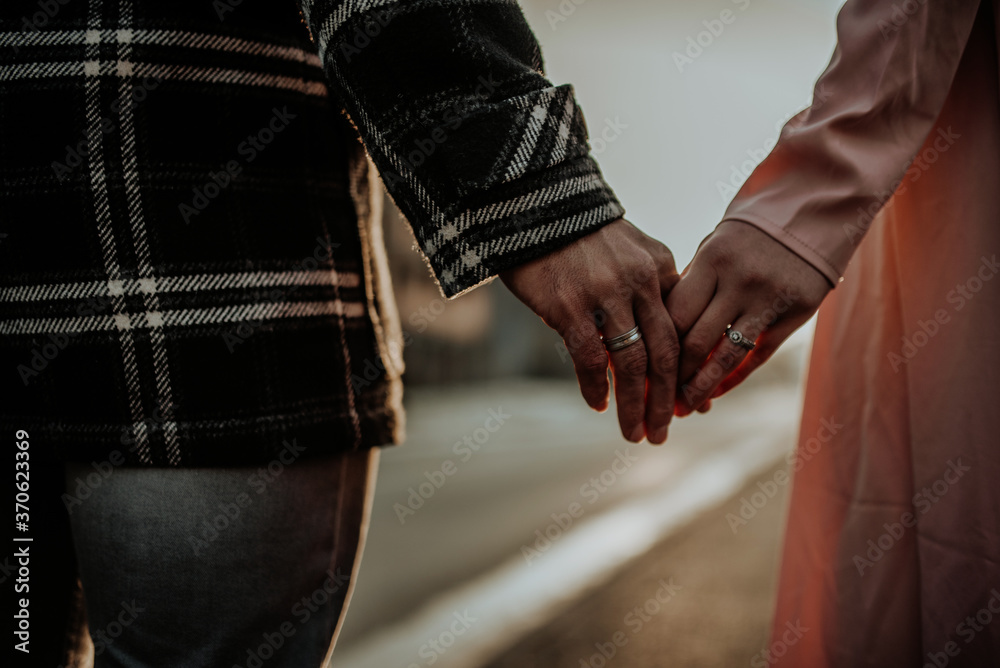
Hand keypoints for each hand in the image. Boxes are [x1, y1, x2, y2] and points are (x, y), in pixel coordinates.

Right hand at [500, 219, 679, 443]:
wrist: (534, 205)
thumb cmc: (579, 233)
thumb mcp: (630, 248)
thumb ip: (652, 284)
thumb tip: (662, 334)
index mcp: (660, 268)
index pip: (682, 331)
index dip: (687, 373)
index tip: (693, 405)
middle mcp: (640, 282)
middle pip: (664, 354)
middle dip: (667, 400)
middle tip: (665, 432)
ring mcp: (605, 295)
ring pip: (631, 364)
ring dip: (634, 405)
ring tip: (634, 433)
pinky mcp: (569, 306)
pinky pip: (590, 359)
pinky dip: (596, 387)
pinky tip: (598, 406)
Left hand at [667, 220, 831, 414]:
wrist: (807, 217)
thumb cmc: (742, 242)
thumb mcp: (711, 253)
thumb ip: (687, 291)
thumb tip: (652, 338)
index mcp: (711, 262)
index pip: (674, 316)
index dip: (654, 348)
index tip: (637, 372)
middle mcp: (740, 282)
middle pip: (696, 341)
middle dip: (673, 376)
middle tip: (656, 399)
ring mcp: (770, 300)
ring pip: (726, 357)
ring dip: (701, 388)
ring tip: (684, 409)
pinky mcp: (795, 315)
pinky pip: (757, 357)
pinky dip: (732, 378)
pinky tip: (714, 394)